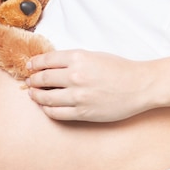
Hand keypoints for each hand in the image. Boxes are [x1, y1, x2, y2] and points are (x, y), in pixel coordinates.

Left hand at [25, 50, 151, 121]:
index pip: (46, 60)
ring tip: (34, 95)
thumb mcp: (94, 56)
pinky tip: (46, 107)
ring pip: (46, 98)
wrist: (140, 86)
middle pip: (43, 79)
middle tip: (29, 82)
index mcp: (78, 58)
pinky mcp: (83, 112)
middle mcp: (76, 76)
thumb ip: (73, 60)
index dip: (34, 64)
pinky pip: (56, 113)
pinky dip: (47, 110)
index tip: (30, 66)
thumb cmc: (120, 69)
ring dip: (36, 96)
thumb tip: (51, 66)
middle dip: (33, 80)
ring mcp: (78, 96)